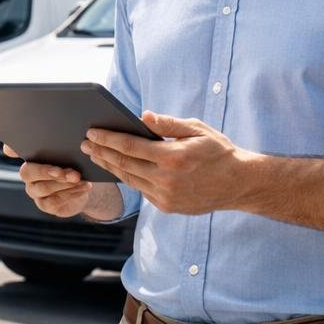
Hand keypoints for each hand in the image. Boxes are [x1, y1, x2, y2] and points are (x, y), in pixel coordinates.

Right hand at [3, 143, 95, 217]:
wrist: (85, 186)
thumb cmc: (75, 163)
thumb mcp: (71, 151)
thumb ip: (61, 145)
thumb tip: (65, 133)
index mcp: (30, 156)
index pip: (14, 150)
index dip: (10, 149)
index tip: (10, 150)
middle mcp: (28, 173)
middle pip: (28, 172)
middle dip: (48, 171)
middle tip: (70, 171)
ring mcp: (34, 190)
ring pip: (43, 187)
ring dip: (63, 183)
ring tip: (79, 178)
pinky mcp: (44, 204)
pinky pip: (54, 200)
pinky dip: (71, 193)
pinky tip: (83, 187)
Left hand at [80, 112, 252, 215]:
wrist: (239, 184)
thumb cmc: (218, 151)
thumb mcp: (197, 130)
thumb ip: (168, 124)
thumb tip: (143, 116)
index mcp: (172, 157)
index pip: (130, 146)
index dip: (107, 139)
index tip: (91, 132)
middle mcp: (166, 180)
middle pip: (124, 164)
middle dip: (101, 152)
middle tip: (84, 143)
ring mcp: (166, 196)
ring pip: (129, 179)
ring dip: (110, 167)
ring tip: (95, 155)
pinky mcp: (168, 207)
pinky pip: (142, 190)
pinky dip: (128, 178)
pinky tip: (117, 169)